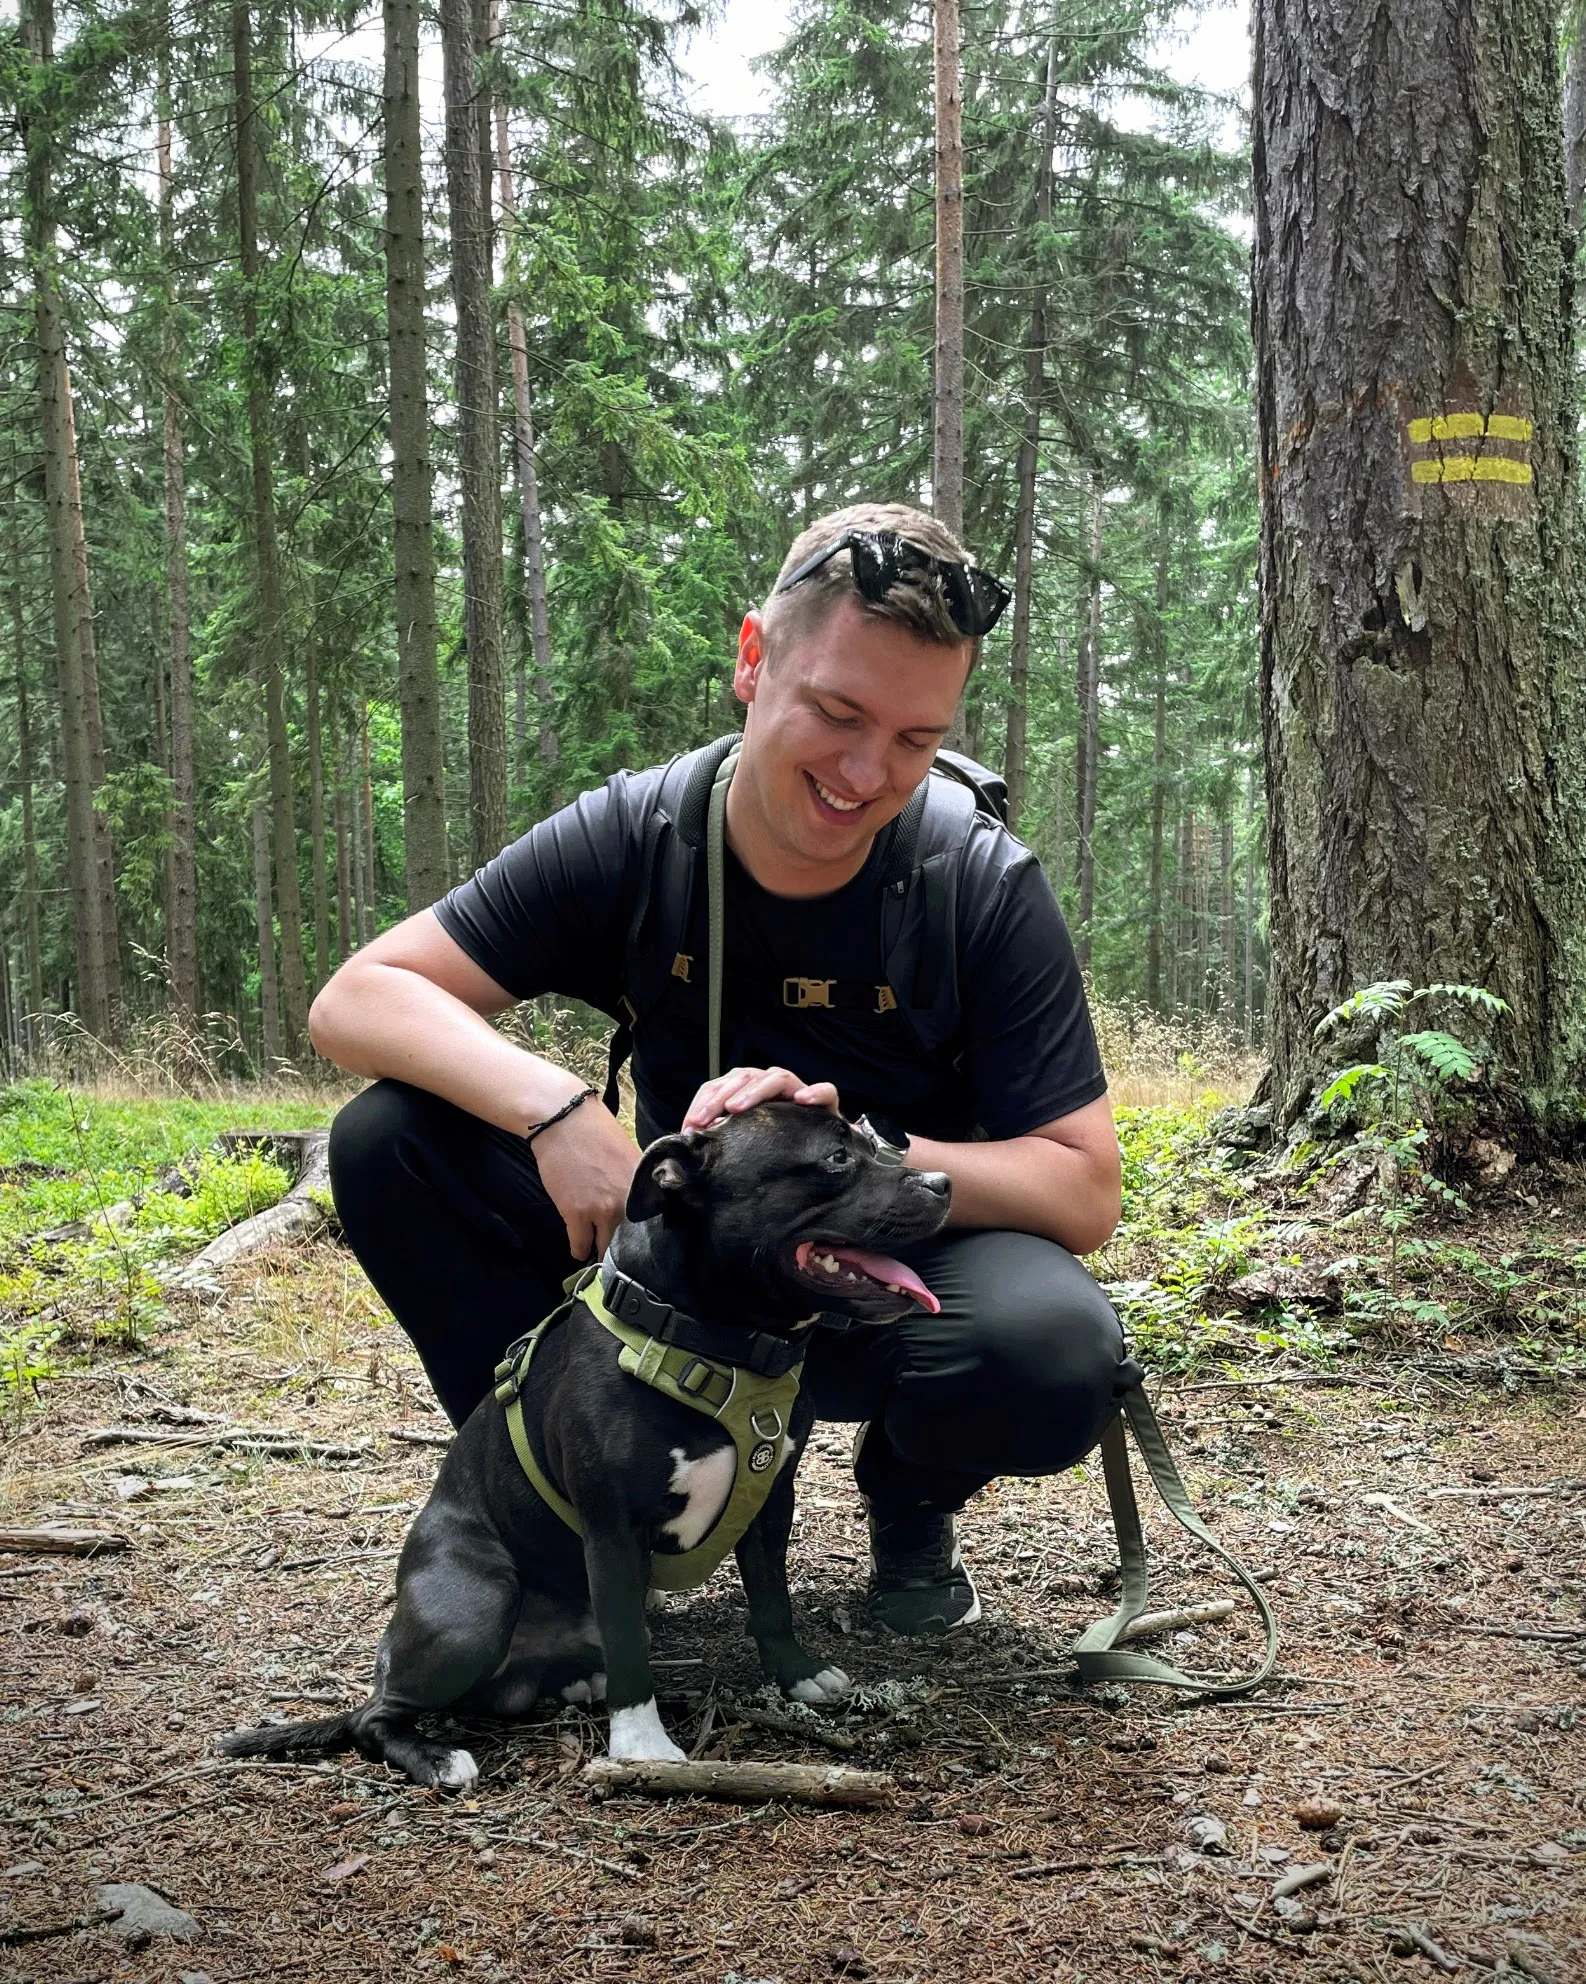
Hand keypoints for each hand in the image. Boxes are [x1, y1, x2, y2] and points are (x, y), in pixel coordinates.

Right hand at [531, 1097, 641, 1261]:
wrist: (564, 1120)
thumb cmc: (596, 1132)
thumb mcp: (630, 1156)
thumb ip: (637, 1183)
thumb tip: (643, 1204)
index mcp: (644, 1186)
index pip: (653, 1225)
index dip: (644, 1235)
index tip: (638, 1240)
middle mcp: (628, 1201)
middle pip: (629, 1241)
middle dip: (621, 1246)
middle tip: (614, 1247)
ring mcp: (602, 1210)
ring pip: (604, 1247)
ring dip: (599, 1249)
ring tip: (595, 1247)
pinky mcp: (576, 1214)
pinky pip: (580, 1246)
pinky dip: (579, 1249)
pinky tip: (579, 1247)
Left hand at [682, 1065, 839, 1132]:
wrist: (823, 1150)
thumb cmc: (777, 1142)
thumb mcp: (745, 1138)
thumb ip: (722, 1134)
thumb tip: (689, 1139)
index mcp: (748, 1090)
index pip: (722, 1086)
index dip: (704, 1102)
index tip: (691, 1125)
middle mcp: (771, 1084)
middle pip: (744, 1078)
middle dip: (720, 1097)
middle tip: (706, 1118)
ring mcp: (799, 1089)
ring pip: (776, 1078)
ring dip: (755, 1090)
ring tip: (737, 1107)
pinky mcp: (826, 1101)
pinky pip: (825, 1090)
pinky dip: (814, 1092)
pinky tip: (803, 1099)